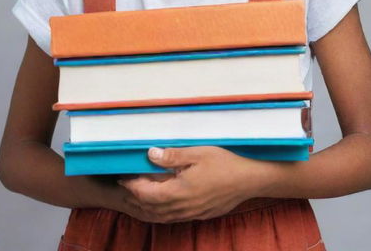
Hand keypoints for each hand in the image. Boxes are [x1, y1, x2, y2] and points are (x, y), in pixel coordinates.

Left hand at [116, 146, 258, 223]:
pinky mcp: (199, 214)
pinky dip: (160, 213)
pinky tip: (160, 206)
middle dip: (135, 199)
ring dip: (146, 208)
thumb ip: (172, 156)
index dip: (132, 187)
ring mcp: (191, 213)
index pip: (147, 194)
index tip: (123, 178)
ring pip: (161, 216)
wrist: (248, 180)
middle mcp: (182, 207)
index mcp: (179, 191)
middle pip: (151, 208)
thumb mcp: (197, 153)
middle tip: (125, 188)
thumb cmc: (224, 163)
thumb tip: (150, 154)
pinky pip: (173, 218)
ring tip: (137, 198)